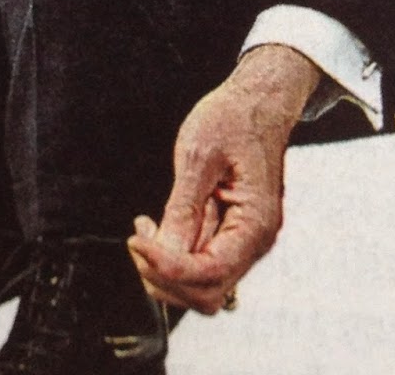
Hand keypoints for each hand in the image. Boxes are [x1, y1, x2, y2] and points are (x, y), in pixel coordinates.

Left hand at [127, 44, 318, 313]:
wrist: (258, 102)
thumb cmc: (233, 118)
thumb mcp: (200, 154)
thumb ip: (184, 207)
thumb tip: (165, 253)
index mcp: (256, 223)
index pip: (209, 273)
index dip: (167, 267)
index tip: (136, 239)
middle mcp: (255, 241)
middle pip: (205, 291)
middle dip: (164, 275)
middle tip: (137, 237)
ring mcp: (244, 240)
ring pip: (200, 284)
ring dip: (165, 268)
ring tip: (144, 228)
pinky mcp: (231, 233)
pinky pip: (200, 262)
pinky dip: (173, 254)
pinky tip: (155, 225)